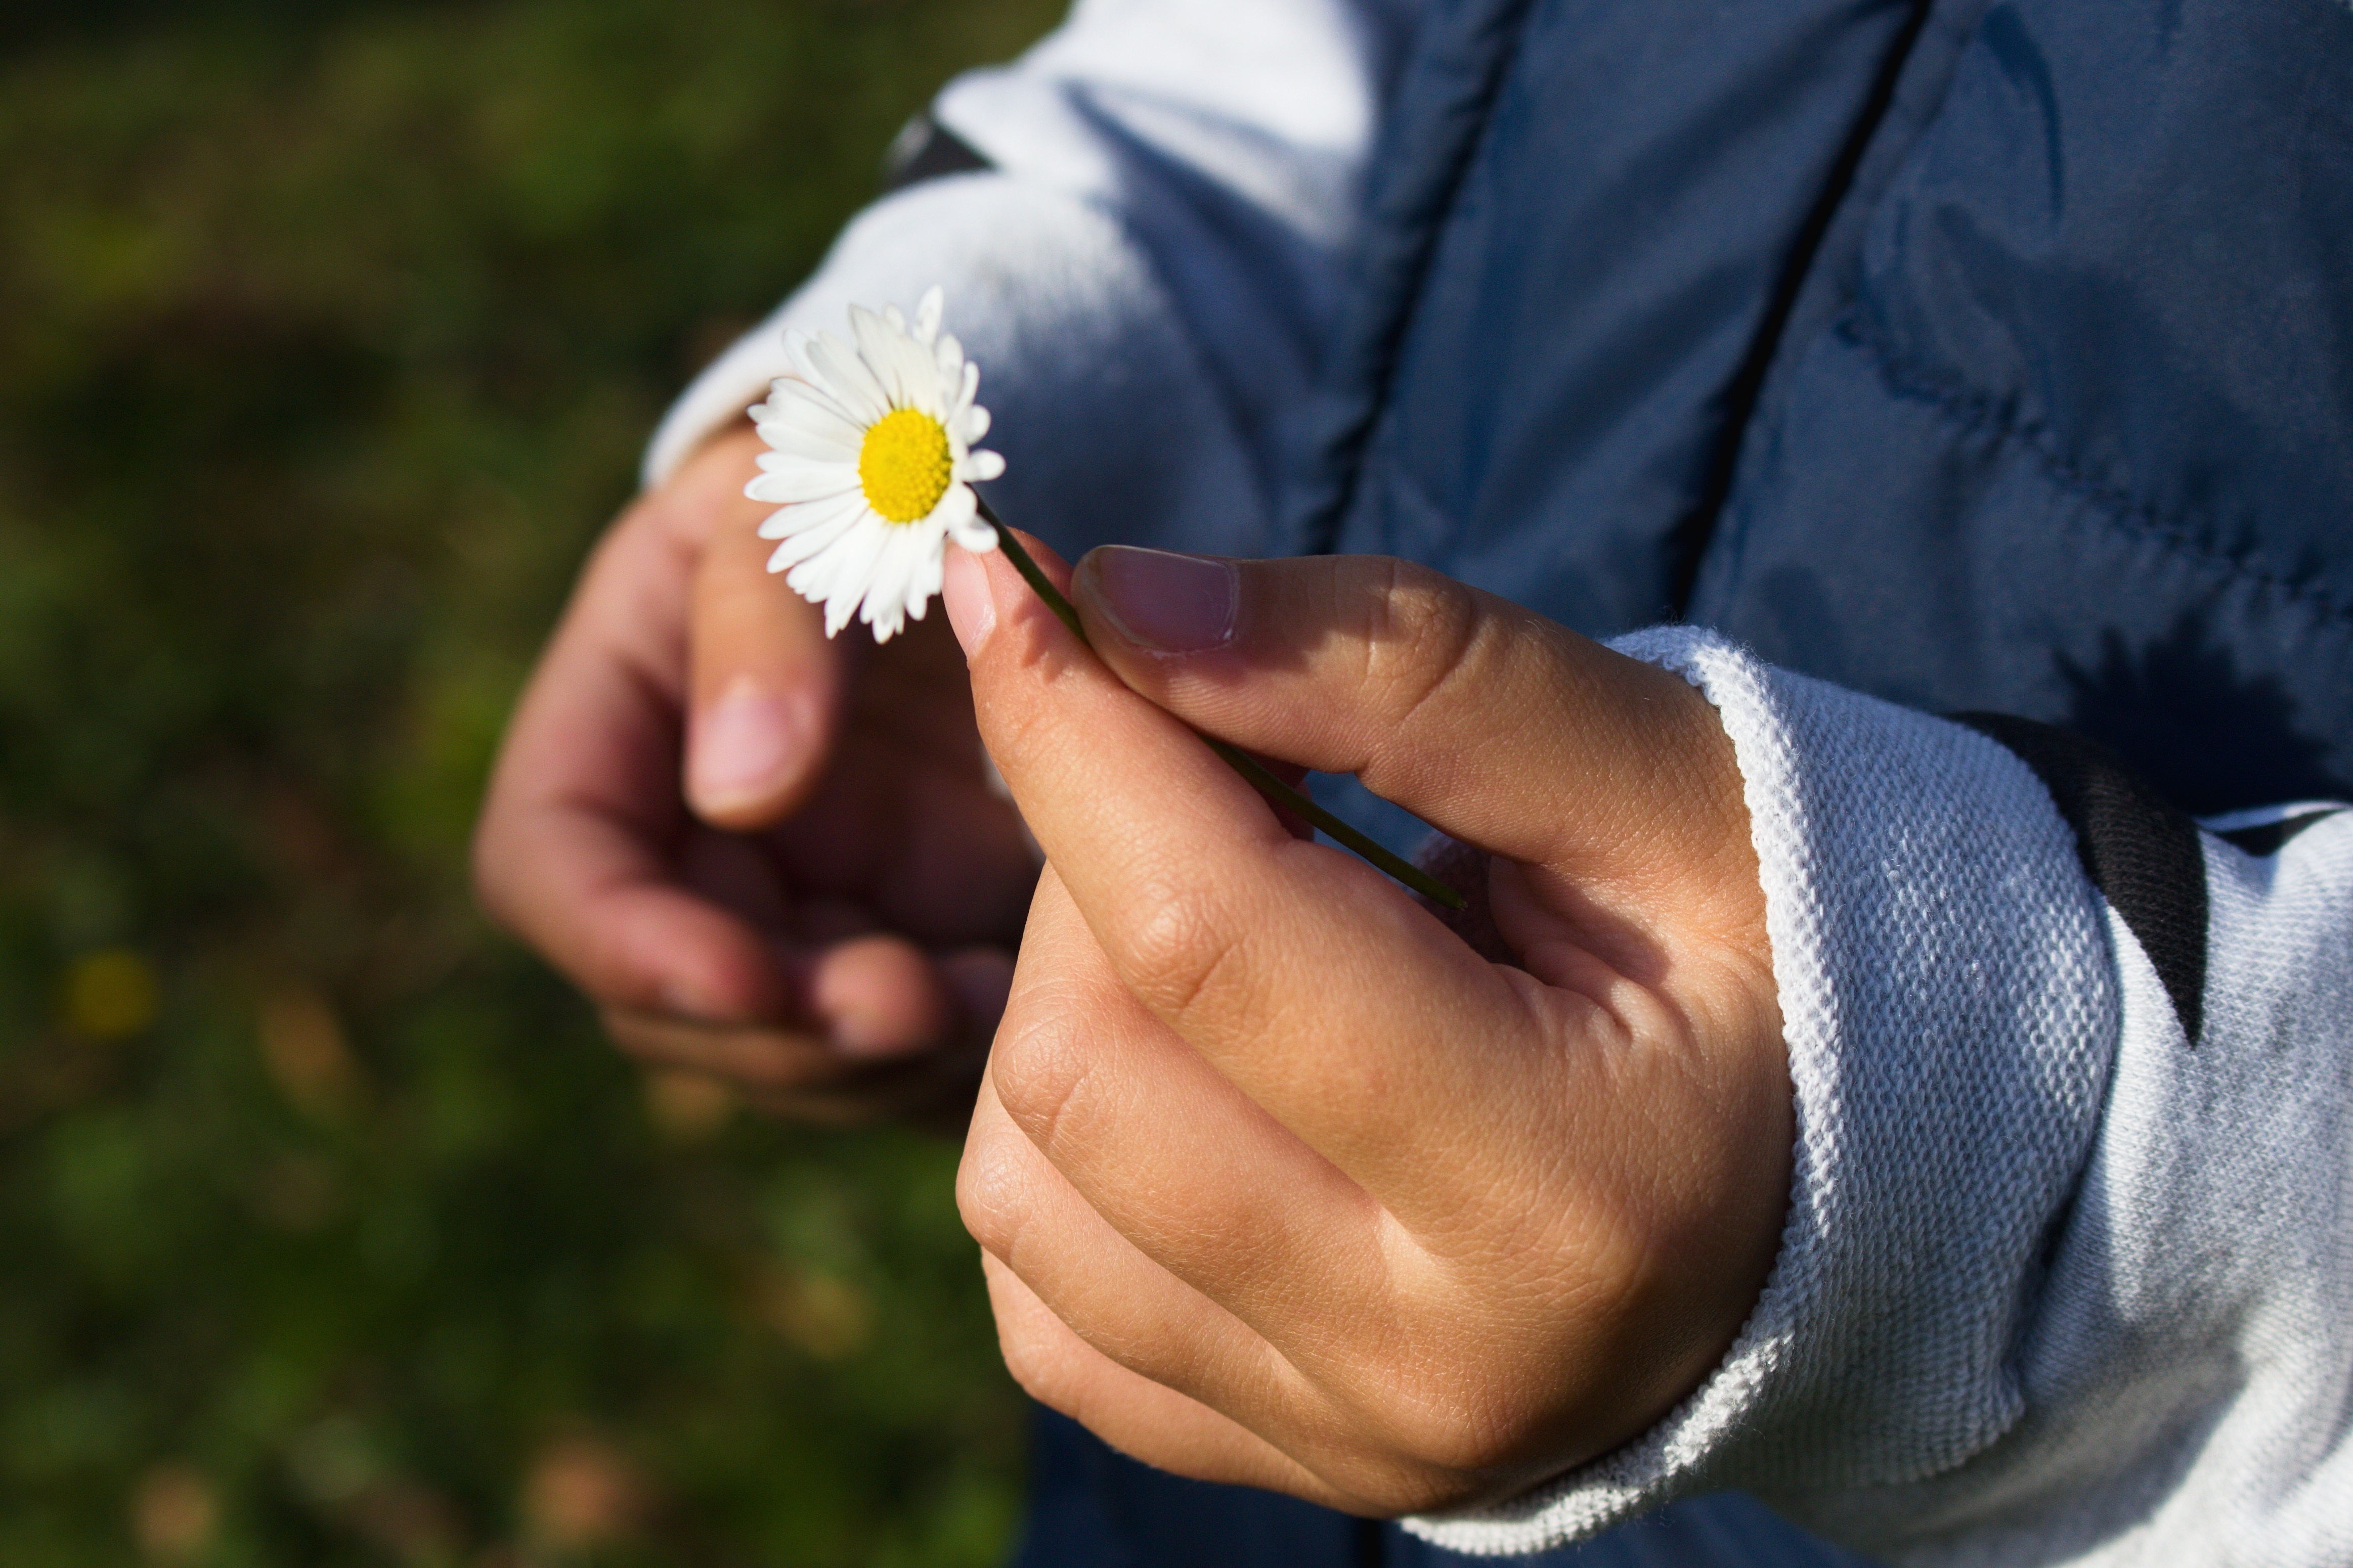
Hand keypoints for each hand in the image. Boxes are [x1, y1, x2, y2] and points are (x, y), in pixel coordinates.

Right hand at [472, 425, 1036, 1125]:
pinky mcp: (896, 949)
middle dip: (785, 1028)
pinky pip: (906, 1050)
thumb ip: (765, 623)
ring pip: (793, 1050)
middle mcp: (684, 853)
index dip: (629, 947)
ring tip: (988, 1003)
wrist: (980, 533)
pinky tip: (1040, 1017)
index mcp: (609, 740)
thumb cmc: (856, 489)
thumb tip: (739, 792)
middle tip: (913, 1009)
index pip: (553, 870)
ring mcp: (791, 915)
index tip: (747, 978)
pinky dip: (959, 1056)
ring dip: (879, 1058)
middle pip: (676, 1003)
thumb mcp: (800, 508)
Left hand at [942, 542, 1789, 1512]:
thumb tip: (1119, 600)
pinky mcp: (1264, 1459)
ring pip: (1022, 1181)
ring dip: (1060, 1000)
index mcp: (1565, 1186)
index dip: (1075, 738)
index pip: (1207, 936)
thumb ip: (1401, 666)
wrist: (1818, 1188)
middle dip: (1085, 861)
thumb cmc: (1757, 945)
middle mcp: (1431, 1358)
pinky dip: (1060, 1149)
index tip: (1020, 584)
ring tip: (1218, 932)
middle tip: (1204, 779)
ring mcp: (1336, 1435)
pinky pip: (1035, 1296)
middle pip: (1084, 1063)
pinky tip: (1192, 1072)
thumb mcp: (1647, 773)